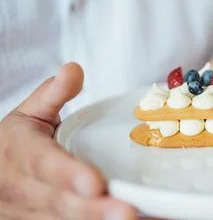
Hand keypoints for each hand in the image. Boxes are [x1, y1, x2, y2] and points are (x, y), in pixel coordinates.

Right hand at [0, 63, 135, 219]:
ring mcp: (31, 211)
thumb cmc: (17, 142)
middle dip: (92, 209)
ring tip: (135, 218)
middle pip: (59, 202)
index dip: (69, 174)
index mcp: (20, 152)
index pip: (44, 164)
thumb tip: (74, 69)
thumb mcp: (29, 112)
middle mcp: (23, 188)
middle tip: (127, 210)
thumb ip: (53, 93)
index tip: (95, 182)